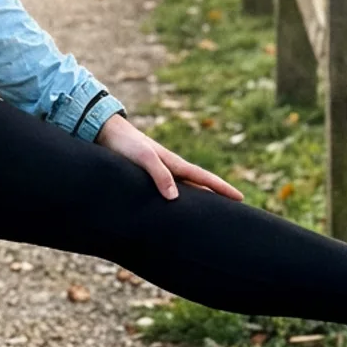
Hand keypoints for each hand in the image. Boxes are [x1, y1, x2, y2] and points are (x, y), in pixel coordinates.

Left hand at [96, 113, 242, 201]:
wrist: (105, 131)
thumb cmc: (124, 144)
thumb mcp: (143, 157)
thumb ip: (159, 174)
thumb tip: (175, 197)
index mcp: (173, 163)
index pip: (204, 178)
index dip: (222, 189)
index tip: (241, 198)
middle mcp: (170, 168)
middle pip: (200, 185)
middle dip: (217, 196)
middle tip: (234, 213)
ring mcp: (160, 171)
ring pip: (186, 188)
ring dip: (200, 198)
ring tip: (211, 214)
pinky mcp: (147, 175)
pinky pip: (170, 189)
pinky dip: (180, 199)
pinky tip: (176, 207)